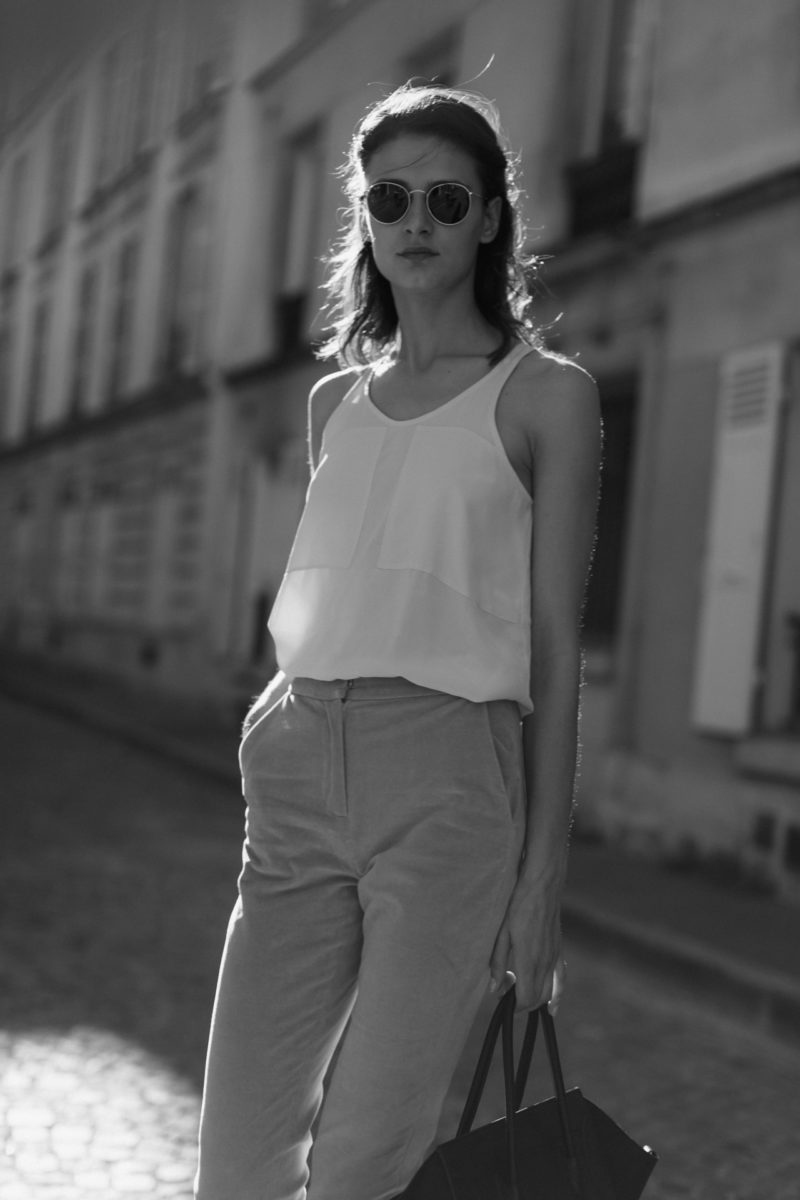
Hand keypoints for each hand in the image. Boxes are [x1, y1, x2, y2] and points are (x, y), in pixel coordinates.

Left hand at [488, 873, 564, 1012]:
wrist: (543, 886)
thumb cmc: (519, 906)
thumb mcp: (502, 933)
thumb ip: (498, 962)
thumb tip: (494, 988)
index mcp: (528, 960)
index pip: (526, 998)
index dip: (514, 1005)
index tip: (502, 998)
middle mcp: (545, 963)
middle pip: (538, 998)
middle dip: (523, 1003)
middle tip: (506, 990)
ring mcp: (554, 957)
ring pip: (550, 992)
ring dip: (537, 1000)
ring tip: (522, 996)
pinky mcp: (559, 950)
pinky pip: (561, 980)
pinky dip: (558, 995)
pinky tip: (554, 1006)